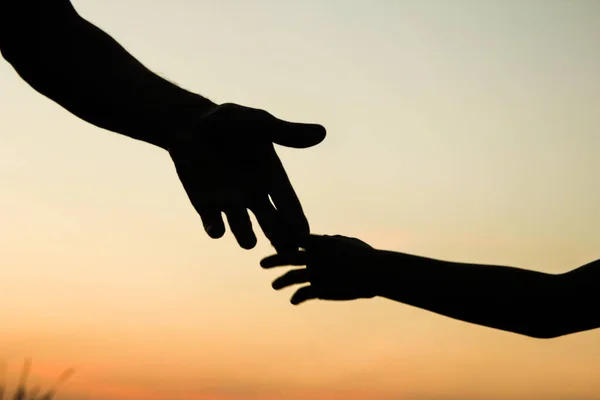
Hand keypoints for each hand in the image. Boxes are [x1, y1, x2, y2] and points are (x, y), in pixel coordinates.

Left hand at [168, 103, 325, 250]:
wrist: (189, 123)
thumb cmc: (229, 121)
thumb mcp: (258, 124)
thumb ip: (285, 133)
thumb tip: (322, 132)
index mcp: (271, 176)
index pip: (288, 203)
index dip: (296, 219)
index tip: (306, 236)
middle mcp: (254, 194)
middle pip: (272, 223)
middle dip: (280, 238)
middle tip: (289, 254)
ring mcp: (229, 202)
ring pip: (242, 227)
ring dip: (245, 235)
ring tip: (249, 241)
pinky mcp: (205, 205)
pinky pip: (212, 222)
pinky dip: (214, 227)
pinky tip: (217, 231)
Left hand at [260, 234, 378, 303]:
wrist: (374, 272)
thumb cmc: (365, 255)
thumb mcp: (347, 242)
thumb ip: (332, 240)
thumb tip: (323, 238)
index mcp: (321, 242)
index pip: (296, 239)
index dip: (285, 241)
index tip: (277, 244)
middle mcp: (314, 256)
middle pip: (288, 257)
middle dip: (273, 260)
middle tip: (262, 263)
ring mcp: (316, 273)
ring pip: (292, 277)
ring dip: (281, 282)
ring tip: (274, 285)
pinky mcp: (320, 289)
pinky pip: (303, 294)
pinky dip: (297, 298)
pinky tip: (293, 301)